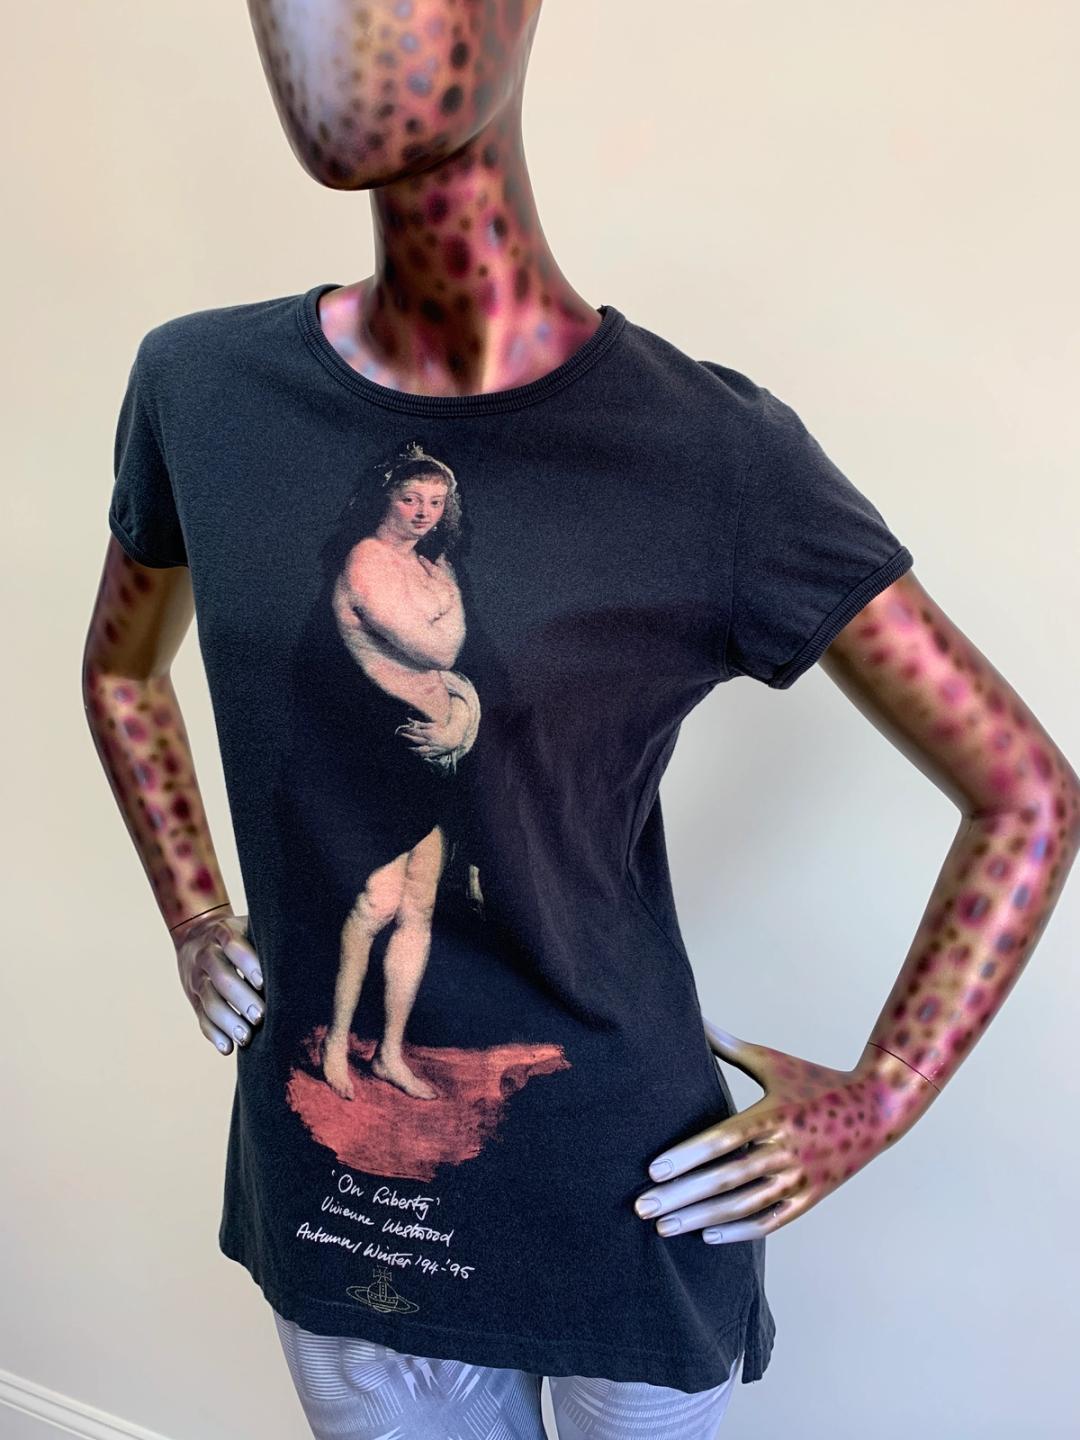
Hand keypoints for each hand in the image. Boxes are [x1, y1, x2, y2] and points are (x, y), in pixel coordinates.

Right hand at [172, 908, 264, 1055]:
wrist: (196, 933)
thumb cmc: (240, 934)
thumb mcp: (248, 926)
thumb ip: (267, 938)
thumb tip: (304, 956)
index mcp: (223, 933)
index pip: (233, 945)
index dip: (247, 963)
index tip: (263, 982)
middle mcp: (207, 955)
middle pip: (221, 977)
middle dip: (241, 998)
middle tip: (260, 1016)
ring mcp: (198, 979)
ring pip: (209, 1001)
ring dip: (227, 1021)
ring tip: (246, 1037)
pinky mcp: (194, 999)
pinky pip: (201, 1018)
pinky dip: (214, 1034)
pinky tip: (228, 1048)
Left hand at [396, 700, 470, 757]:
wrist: (452, 738)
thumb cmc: (441, 730)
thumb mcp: (432, 725)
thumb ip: (421, 724)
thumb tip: (412, 721)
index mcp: (430, 733)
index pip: (416, 732)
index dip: (408, 731)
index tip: (402, 729)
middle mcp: (430, 741)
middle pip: (416, 740)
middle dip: (407, 738)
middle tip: (400, 736)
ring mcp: (432, 748)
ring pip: (420, 750)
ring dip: (412, 749)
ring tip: (406, 747)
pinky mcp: (434, 753)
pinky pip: (425, 756)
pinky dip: (419, 755)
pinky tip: (414, 753)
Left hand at [634, 1018, 934, 1243]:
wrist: (877, 1108)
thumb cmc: (816, 1079)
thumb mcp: (774, 1061)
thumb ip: (730, 1047)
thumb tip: (694, 1018)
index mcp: (774, 1115)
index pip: (722, 1141)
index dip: (687, 1157)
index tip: (652, 1171)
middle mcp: (786, 1151)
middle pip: (725, 1179)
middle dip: (680, 1195)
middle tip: (641, 1206)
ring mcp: (800, 1179)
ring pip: (742, 1206)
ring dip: (700, 1218)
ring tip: (663, 1225)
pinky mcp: (810, 1198)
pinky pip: (769, 1221)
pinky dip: (738, 1231)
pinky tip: (706, 1235)